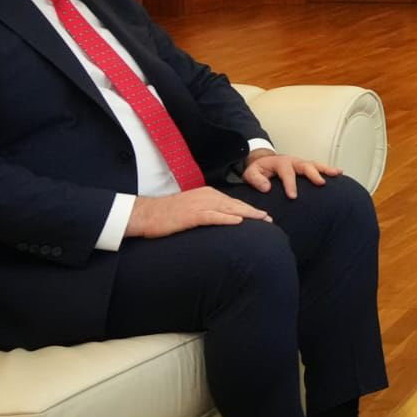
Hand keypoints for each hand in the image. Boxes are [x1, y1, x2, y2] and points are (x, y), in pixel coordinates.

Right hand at [127, 187, 270, 238]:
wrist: (146, 214)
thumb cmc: (168, 214)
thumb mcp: (191, 209)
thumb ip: (207, 212)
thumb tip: (222, 220)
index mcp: (207, 194)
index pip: (233, 202)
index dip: (249, 210)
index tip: (264, 217)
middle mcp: (206, 197)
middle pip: (236, 204)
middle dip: (254, 212)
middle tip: (270, 220)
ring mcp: (199, 205)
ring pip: (229, 209)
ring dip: (247, 215)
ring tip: (262, 220)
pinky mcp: (191, 215)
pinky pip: (212, 216)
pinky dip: (226, 218)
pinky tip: (238, 222)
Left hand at [241, 148, 339, 199]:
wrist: (264, 162)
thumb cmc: (259, 170)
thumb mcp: (251, 174)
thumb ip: (256, 180)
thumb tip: (266, 187)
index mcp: (280, 163)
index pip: (286, 173)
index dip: (290, 184)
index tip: (293, 196)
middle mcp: (293, 161)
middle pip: (305, 165)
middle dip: (313, 174)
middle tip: (320, 182)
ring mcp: (301, 163)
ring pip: (315, 164)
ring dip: (326, 169)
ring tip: (337, 173)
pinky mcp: (306, 166)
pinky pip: (318, 167)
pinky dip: (329, 169)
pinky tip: (339, 173)